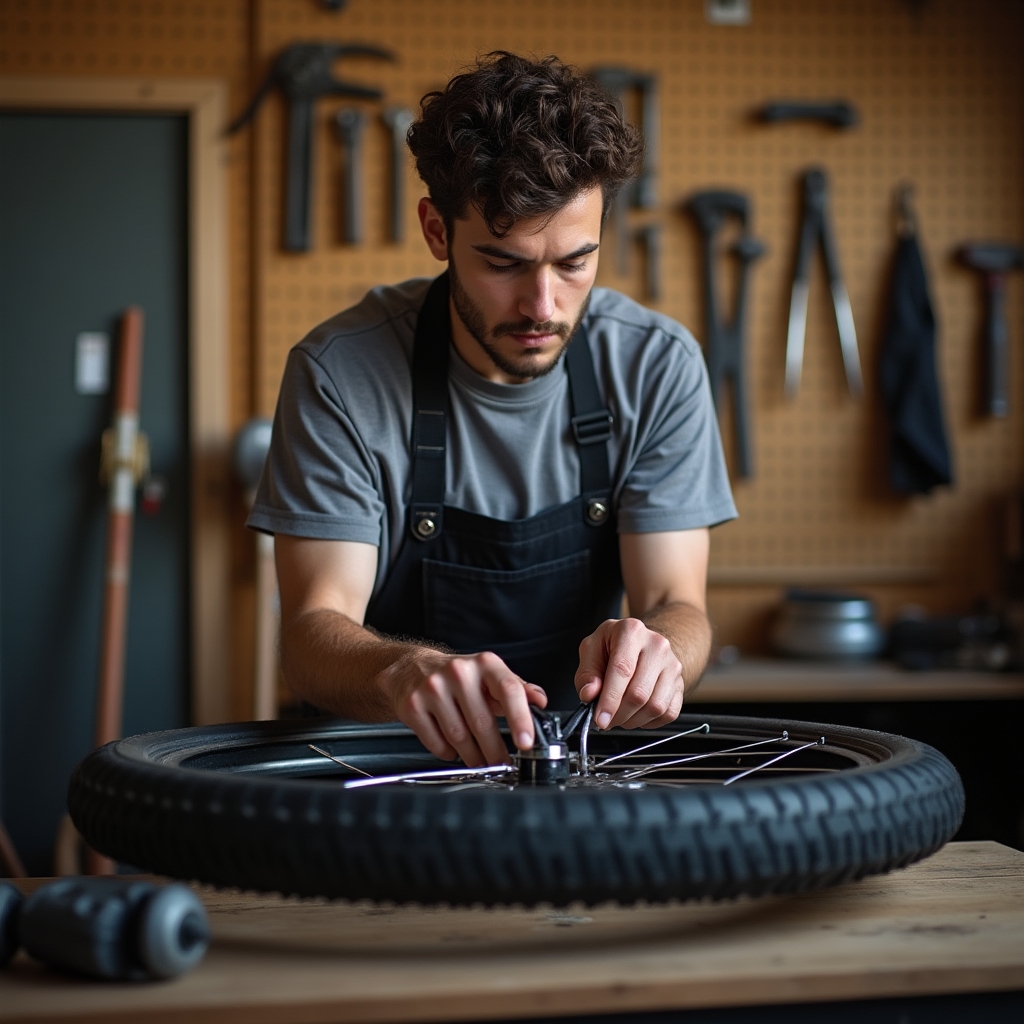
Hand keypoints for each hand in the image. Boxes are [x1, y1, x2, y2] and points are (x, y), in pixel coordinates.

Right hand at [377, 649, 546, 766]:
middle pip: (482, 722)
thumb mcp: (489, 674)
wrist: (412, 668)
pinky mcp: (413, 706)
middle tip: (501, 763)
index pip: (509, 690)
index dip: (520, 719)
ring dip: (473, 756)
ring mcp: (433, 689)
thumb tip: (539, 700)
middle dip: (495, 751)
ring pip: (459, 737)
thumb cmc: (458, 675)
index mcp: (484, 664)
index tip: (526, 742)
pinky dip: (449, 753)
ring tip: (479, 760)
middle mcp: (459, 672)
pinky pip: (437, 743)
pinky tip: (453, 749)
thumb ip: (517, 688)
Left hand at [575, 618, 683, 729]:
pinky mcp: (681, 683)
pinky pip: (669, 713)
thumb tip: (589, 695)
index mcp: (631, 631)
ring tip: (619, 717)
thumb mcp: (591, 650)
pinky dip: (650, 722)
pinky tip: (636, 715)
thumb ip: (587, 673)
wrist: (640, 643)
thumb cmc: (612, 646)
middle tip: (605, 721)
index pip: (622, 670)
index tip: (600, 719)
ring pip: (656, 706)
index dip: (610, 699)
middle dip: (619, 714)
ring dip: (633, 721)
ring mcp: (672, 665)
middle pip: (639, 692)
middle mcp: (657, 645)